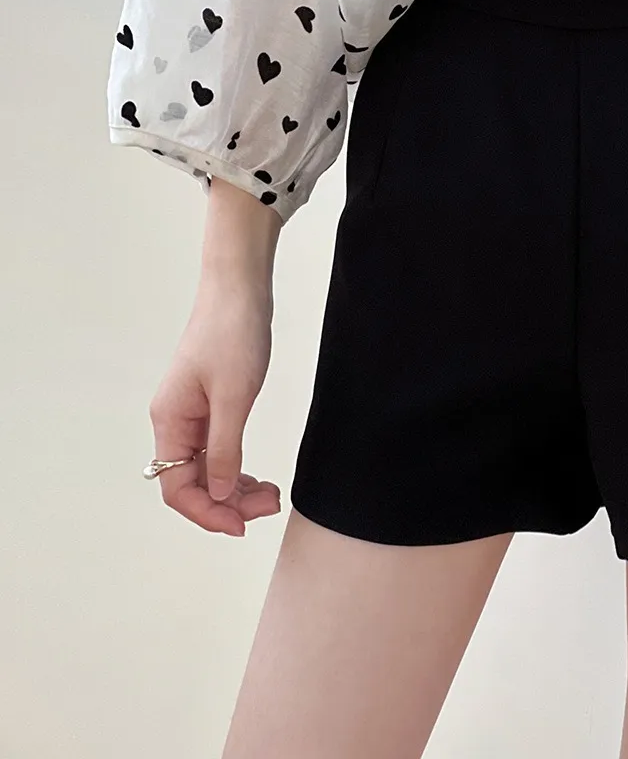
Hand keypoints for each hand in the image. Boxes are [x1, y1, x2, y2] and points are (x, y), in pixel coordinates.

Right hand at [148, 273, 280, 534]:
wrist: (240, 288)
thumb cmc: (233, 332)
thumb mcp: (234, 395)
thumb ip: (225, 449)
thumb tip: (220, 495)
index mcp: (170, 421)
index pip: (177, 487)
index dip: (208, 512)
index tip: (242, 525)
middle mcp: (175, 421)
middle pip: (192, 483)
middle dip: (228, 503)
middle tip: (269, 507)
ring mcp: (192, 414)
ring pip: (207, 469)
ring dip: (235, 489)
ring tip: (271, 497)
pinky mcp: (210, 404)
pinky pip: (218, 450)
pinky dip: (238, 468)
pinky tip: (259, 477)